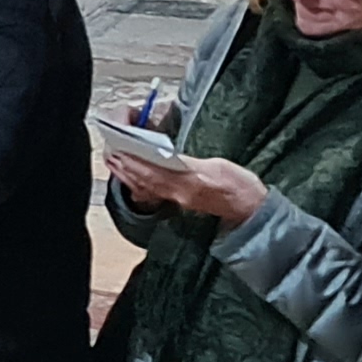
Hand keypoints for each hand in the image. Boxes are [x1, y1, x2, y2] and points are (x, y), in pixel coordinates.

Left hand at [104, 147, 266, 225]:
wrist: (250, 209)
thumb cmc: (239, 185)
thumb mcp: (218, 165)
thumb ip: (190, 162)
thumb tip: (168, 156)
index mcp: (192, 182)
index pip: (155, 173)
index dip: (136, 163)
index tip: (121, 152)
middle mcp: (181, 193)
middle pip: (146, 181)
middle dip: (127, 168)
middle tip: (110, 155)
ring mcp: (181, 199)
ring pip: (147, 187)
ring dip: (129, 175)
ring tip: (114, 162)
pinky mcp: (182, 202)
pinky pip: (155, 193)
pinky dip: (140, 183)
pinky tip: (132, 177)